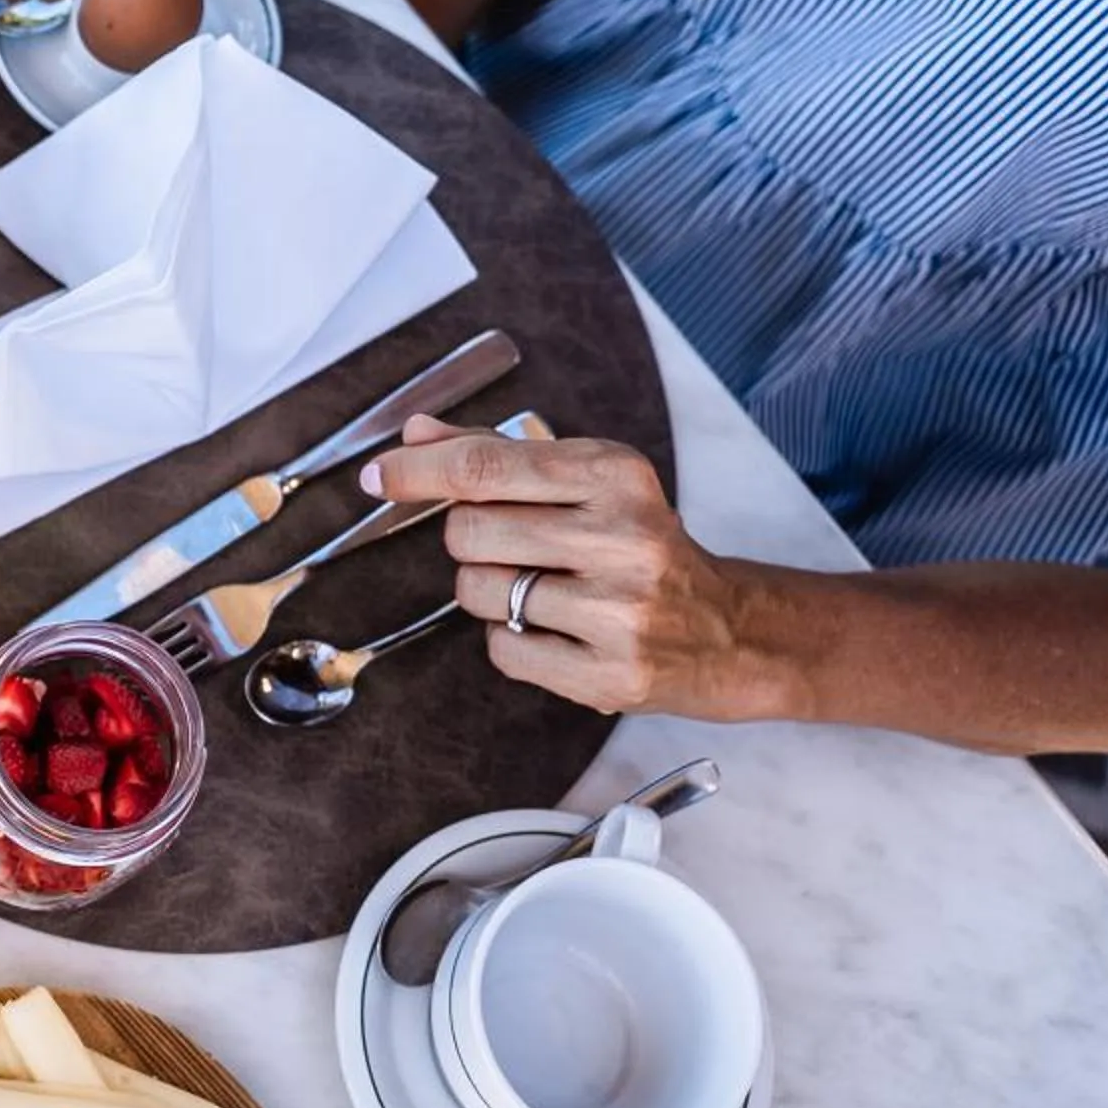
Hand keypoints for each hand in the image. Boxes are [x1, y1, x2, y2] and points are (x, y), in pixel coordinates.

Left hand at [364, 415, 787, 719]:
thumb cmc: (643, 546)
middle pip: (467, 531)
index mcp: (616, 475)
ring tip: (544, 588)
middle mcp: (624, 537)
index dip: (418, 471)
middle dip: (469, 539)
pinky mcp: (610, 674)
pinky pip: (501, 649)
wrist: (729, 630)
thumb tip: (416, 432)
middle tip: (514, 547)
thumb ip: (500, 455)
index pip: (486, 467)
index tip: (378, 475)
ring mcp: (620, 611)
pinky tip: (556, 629)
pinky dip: (510, 638)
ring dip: (487, 590)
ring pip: (476, 592)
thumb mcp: (589, 481)